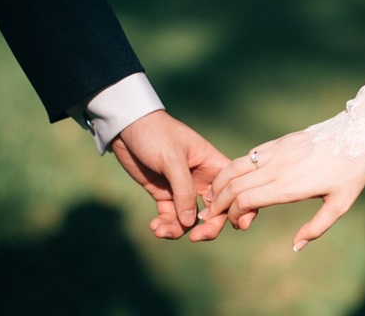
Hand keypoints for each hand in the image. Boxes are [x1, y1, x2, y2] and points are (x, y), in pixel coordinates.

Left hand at [111, 110, 229, 241]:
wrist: (126, 126)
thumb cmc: (156, 134)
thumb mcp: (172, 159)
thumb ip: (183, 190)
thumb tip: (191, 223)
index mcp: (212, 165)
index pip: (232, 189)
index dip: (239, 207)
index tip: (238, 225)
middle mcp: (201, 179)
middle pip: (214, 210)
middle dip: (207, 227)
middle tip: (195, 238)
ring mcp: (182, 188)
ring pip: (190, 218)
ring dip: (178, 229)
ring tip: (161, 230)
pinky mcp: (164, 193)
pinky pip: (170, 216)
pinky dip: (165, 225)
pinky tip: (155, 226)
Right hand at [197, 131, 364, 250]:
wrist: (358, 134)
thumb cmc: (351, 172)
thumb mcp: (340, 205)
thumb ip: (316, 228)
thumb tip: (296, 247)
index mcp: (288, 186)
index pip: (245, 200)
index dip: (233, 214)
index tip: (236, 224)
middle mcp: (276, 168)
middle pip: (233, 185)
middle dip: (217, 203)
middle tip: (209, 215)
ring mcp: (275, 152)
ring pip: (235, 167)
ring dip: (219, 184)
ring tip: (211, 197)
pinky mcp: (277, 142)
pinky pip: (248, 156)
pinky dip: (233, 169)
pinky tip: (230, 178)